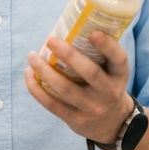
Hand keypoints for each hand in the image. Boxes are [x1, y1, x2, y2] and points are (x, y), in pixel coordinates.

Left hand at [24, 31, 132, 145]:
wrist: (112, 123)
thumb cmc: (106, 85)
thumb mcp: (112, 72)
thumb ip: (99, 54)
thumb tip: (71, 25)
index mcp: (119, 76)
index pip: (118, 59)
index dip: (107, 46)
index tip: (93, 33)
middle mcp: (109, 93)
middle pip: (90, 73)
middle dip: (69, 55)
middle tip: (50, 40)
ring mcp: (92, 108)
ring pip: (66, 89)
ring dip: (45, 71)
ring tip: (32, 56)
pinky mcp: (76, 120)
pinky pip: (52, 104)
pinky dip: (37, 89)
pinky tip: (29, 74)